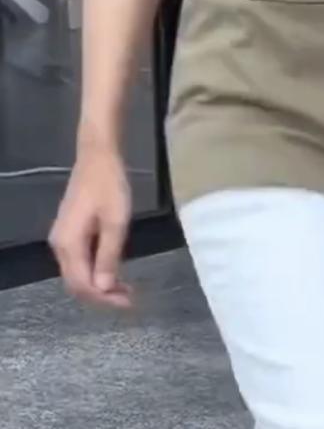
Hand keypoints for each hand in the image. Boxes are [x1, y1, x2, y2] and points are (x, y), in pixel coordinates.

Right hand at [49, 142, 132, 308]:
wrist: (97, 156)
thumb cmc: (109, 185)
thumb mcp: (116, 220)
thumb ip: (109, 255)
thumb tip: (103, 288)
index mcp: (68, 244)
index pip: (82, 285)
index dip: (104, 298)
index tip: (129, 302)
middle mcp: (59, 245)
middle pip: (77, 283)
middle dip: (102, 295)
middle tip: (130, 298)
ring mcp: (62, 238)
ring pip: (78, 273)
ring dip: (100, 284)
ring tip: (125, 288)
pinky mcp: (70, 232)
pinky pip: (80, 261)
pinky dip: (97, 270)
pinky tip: (114, 270)